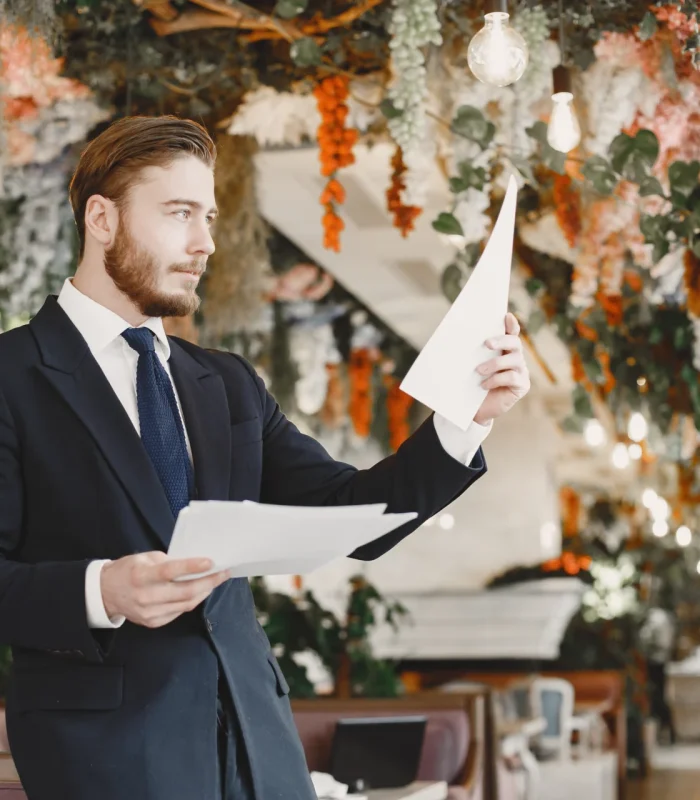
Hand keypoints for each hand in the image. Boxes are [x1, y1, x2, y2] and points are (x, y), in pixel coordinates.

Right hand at [101, 552, 230, 628]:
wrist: (105, 593)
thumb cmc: (128, 570)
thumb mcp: (144, 558)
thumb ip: (167, 561)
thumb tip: (194, 563)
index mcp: (141, 576)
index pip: (169, 572)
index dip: (191, 567)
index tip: (210, 562)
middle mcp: (145, 597)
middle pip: (184, 592)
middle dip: (208, 582)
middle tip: (224, 572)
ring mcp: (149, 613)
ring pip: (186, 604)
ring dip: (204, 591)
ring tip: (216, 581)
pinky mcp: (153, 622)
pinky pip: (179, 611)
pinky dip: (192, 600)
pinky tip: (200, 591)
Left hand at [474, 312, 530, 425]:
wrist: (476, 410)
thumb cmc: (472, 385)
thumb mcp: (470, 367)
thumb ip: (471, 353)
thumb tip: (455, 338)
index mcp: (504, 350)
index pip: (511, 333)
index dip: (511, 324)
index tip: (506, 316)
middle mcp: (515, 358)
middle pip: (515, 342)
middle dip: (502, 340)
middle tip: (486, 343)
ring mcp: (521, 371)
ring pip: (514, 359)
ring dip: (495, 363)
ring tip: (478, 371)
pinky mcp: (521, 385)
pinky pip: (512, 377)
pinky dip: (497, 379)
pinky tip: (484, 385)